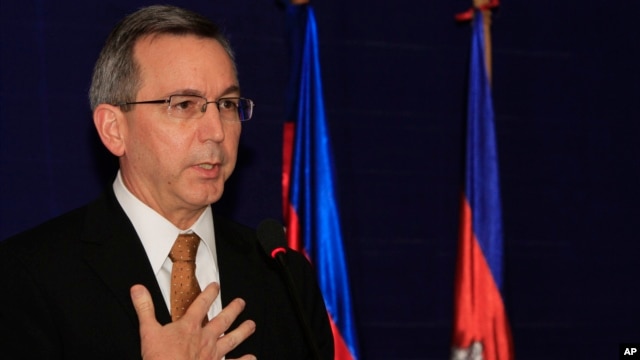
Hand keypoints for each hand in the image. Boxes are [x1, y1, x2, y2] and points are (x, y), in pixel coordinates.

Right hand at [130, 282, 255, 359]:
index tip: (216, 286)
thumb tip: (137, 289)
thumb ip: (144, 308)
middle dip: (233, 310)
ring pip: (231, 339)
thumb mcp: (148, 331)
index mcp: (189, 327)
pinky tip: (252, 357)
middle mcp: (204, 338)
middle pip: (222, 320)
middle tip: (241, 302)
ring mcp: (212, 354)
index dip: (209, 293)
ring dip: (243, 331)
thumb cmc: (160, 358)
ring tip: (251, 325)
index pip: (200, 304)